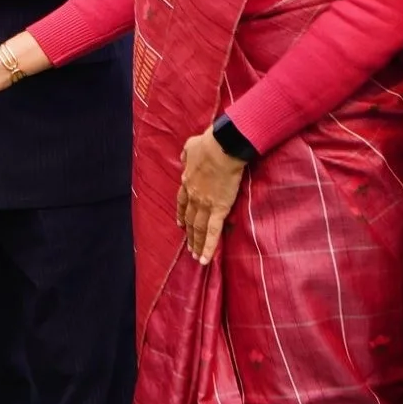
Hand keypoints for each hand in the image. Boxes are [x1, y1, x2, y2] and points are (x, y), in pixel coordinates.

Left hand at [177, 130, 247, 264]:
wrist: (222, 147)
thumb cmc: (209, 144)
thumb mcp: (190, 146)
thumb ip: (187, 155)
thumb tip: (185, 158)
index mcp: (187, 181)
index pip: (182, 201)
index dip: (180, 213)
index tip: (180, 223)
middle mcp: (193, 195)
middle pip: (189, 218)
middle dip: (188, 233)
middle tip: (188, 245)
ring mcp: (204, 204)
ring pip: (198, 229)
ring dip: (196, 243)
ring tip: (195, 256)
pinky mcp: (218, 209)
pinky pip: (212, 232)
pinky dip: (208, 247)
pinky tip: (204, 259)